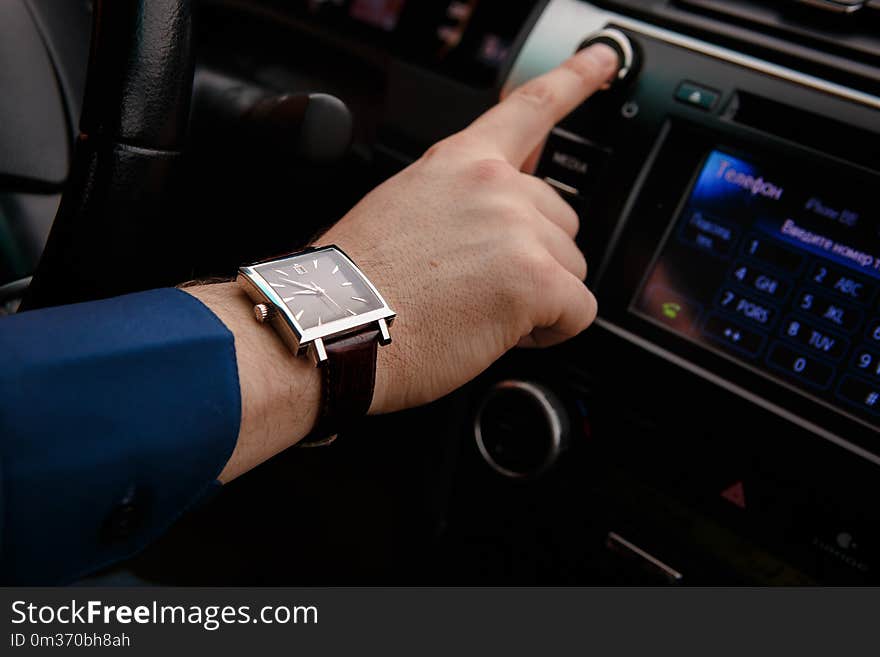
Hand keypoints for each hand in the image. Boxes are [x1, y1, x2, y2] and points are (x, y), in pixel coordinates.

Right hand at [319, 44, 618, 414]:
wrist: (331, 324)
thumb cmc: (357, 284)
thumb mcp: (405, 209)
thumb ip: (462, 198)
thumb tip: (502, 216)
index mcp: (460, 163)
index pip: (529, 108)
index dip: (575, 79)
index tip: (604, 61)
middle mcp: (495, 185)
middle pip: (561, 218)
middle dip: (533, 257)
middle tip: (479, 284)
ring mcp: (518, 228)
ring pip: (571, 267)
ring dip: (538, 296)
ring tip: (478, 310)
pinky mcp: (535, 280)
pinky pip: (578, 311)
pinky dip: (550, 331)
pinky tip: (500, 331)